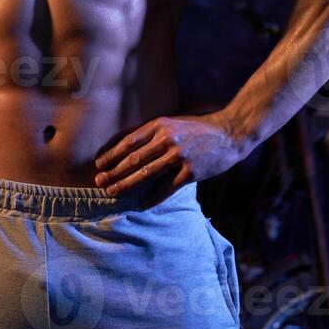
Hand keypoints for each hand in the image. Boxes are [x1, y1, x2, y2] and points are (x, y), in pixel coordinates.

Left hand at [92, 113, 248, 207]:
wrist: (229, 133)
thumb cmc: (198, 128)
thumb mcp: (173, 123)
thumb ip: (154, 133)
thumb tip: (130, 148)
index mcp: (159, 125)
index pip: (129, 142)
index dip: (112, 154)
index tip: (99, 164)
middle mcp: (166, 139)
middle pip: (134, 159)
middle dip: (114, 172)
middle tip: (99, 182)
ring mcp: (178, 156)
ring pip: (146, 174)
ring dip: (126, 184)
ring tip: (113, 192)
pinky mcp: (190, 172)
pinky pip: (167, 188)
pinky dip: (152, 198)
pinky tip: (140, 205)